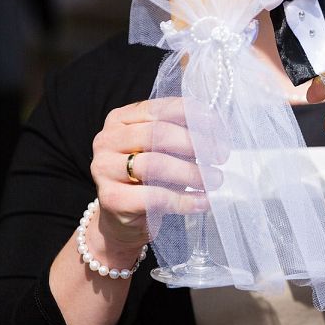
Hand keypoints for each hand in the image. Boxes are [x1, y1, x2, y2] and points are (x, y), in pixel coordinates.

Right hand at [90, 97, 211, 254]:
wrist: (123, 216)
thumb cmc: (149, 176)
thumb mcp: (162, 149)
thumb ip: (180, 134)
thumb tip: (217, 132)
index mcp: (121, 119)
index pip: (161, 108)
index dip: (193, 116)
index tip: (218, 127)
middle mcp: (107, 140)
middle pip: (157, 134)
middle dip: (194, 144)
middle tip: (220, 156)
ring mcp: (103, 169)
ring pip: (154, 164)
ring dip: (191, 173)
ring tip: (215, 179)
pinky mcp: (110, 199)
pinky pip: (152, 197)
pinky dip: (183, 200)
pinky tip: (202, 201)